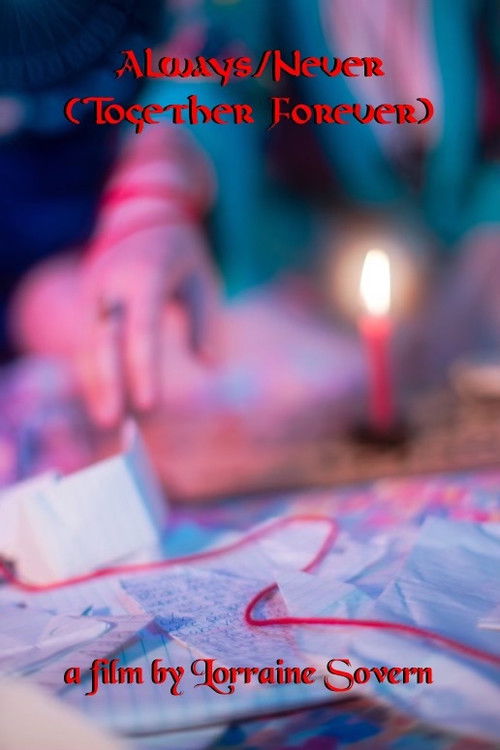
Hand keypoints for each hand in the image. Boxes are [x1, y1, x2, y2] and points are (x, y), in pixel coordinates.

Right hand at [78, 221, 219, 426]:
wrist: (146, 212)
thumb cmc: (183, 253)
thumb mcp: (201, 280)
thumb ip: (201, 323)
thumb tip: (208, 366)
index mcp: (146, 274)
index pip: (142, 329)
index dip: (144, 368)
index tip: (150, 404)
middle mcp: (112, 280)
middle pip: (103, 339)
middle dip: (107, 383)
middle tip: (113, 423)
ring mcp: (94, 287)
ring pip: (88, 342)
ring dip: (96, 381)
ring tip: (108, 418)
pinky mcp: (88, 297)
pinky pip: (88, 337)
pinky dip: (94, 367)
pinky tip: (103, 396)